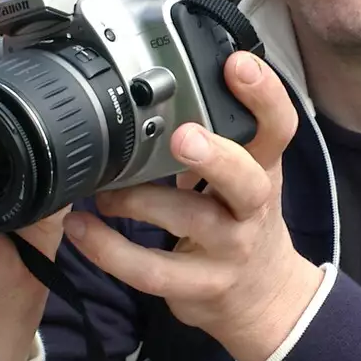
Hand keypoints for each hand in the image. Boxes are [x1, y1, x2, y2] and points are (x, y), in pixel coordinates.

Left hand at [62, 50, 320, 360]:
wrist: (262, 297)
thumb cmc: (240, 219)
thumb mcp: (245, 172)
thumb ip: (218, 130)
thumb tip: (168, 71)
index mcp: (263, 168)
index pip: (279, 127)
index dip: (265, 96)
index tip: (237, 64)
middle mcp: (253, 207)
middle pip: (247, 181)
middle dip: (215, 156)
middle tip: (182, 136)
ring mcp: (230, 250)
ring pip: (192, 223)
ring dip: (141, 202)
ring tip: (103, 191)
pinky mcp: (201, 286)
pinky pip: (153, 271)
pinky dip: (110, 250)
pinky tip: (81, 229)